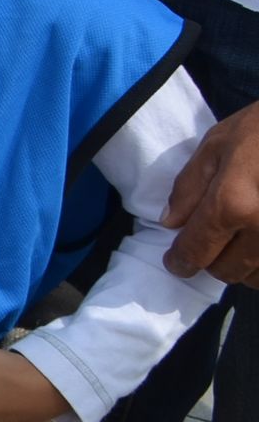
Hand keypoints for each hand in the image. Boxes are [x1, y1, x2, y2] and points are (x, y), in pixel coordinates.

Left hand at [163, 105, 258, 284]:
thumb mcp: (219, 143)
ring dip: (243, 267)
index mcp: (234, 203)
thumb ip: (190, 185)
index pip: (197, 249)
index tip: (176, 263)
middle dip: (211, 261)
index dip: (181, 261)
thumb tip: (171, 222)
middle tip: (210, 245)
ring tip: (240, 243)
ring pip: (258, 278)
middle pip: (227, 269)